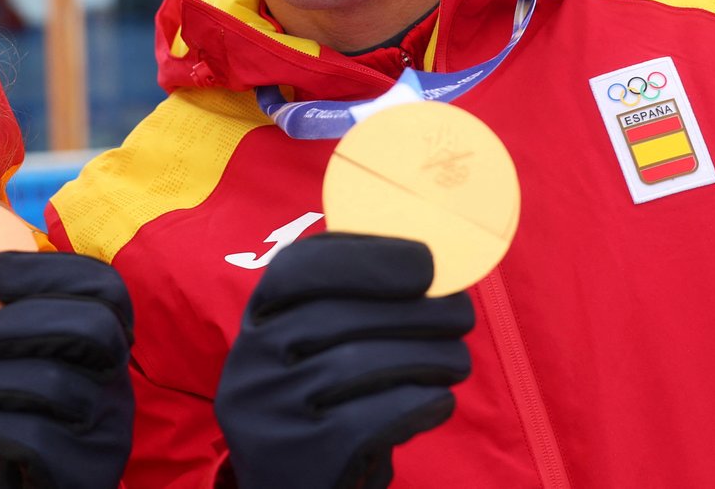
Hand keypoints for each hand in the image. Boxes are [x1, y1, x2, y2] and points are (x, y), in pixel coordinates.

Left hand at [0, 251, 133, 488]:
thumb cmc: (14, 425)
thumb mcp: (15, 371)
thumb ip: (5, 331)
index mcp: (105, 347)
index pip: (107, 289)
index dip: (53, 270)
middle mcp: (118, 383)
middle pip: (94, 326)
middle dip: (22, 319)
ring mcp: (107, 429)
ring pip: (54, 383)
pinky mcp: (84, 471)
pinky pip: (33, 436)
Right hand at [215, 233, 474, 488]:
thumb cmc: (323, 406)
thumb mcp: (315, 351)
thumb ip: (351, 308)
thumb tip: (432, 272)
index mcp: (257, 320)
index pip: (296, 269)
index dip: (364, 257)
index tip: (424, 263)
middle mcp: (251, 361)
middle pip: (339, 316)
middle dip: (416, 310)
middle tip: (462, 315)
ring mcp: (269, 411)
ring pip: (358, 365)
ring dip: (426, 356)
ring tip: (457, 361)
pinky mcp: (299, 457)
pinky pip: (369, 419)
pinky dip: (417, 404)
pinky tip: (439, 401)